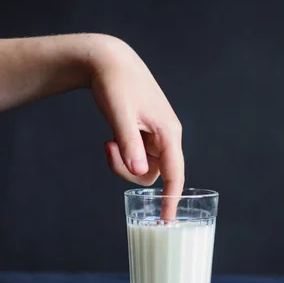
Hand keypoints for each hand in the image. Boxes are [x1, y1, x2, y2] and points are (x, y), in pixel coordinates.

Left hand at [88, 35, 184, 201]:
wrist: (108, 61)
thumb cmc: (116, 84)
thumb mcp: (120, 115)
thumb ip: (130, 145)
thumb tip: (140, 173)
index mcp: (168, 132)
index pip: (175, 174)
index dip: (171, 199)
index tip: (166, 221)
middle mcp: (166, 136)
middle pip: (154, 174)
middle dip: (128, 172)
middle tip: (109, 151)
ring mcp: (155, 135)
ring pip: (143, 167)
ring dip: (123, 163)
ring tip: (109, 142)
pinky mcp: (145, 133)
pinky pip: (137, 156)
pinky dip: (122, 154)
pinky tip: (112, 137)